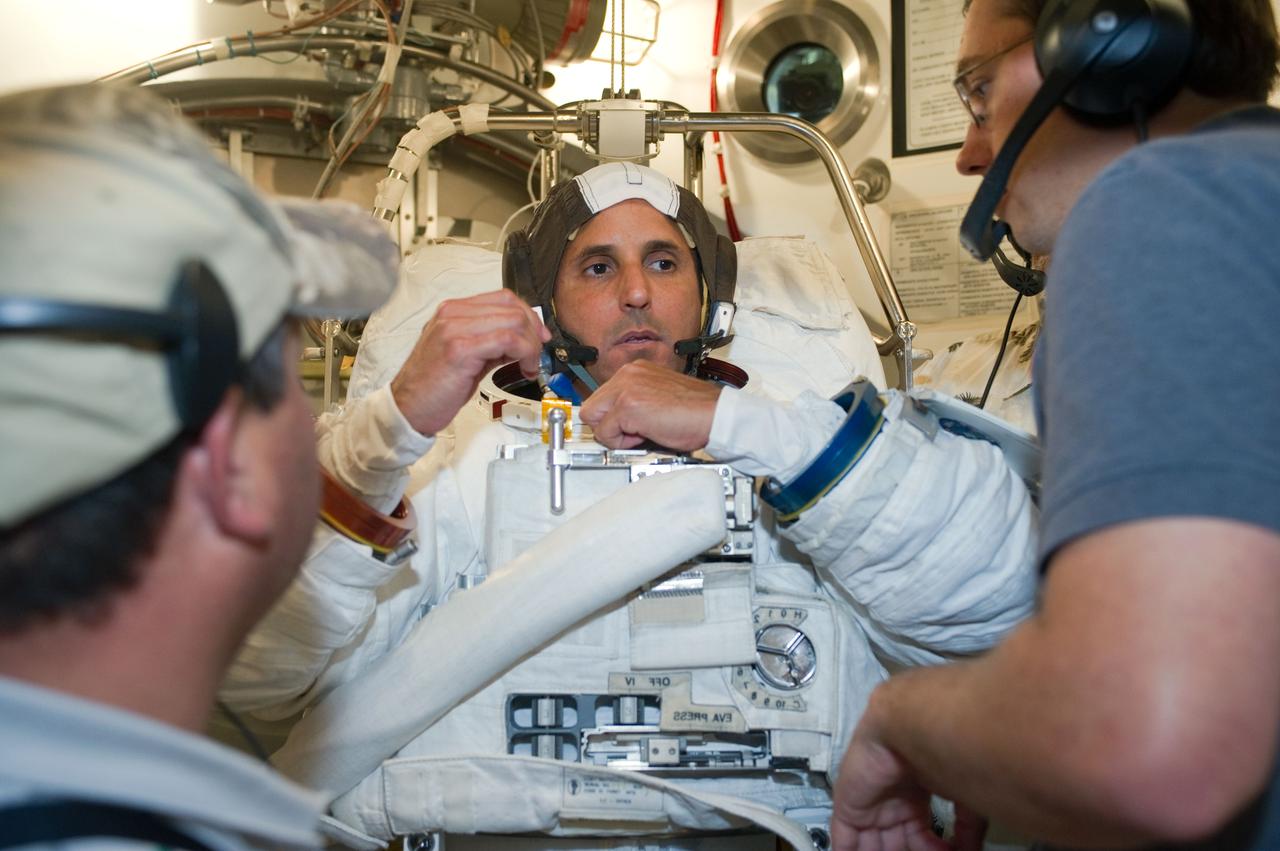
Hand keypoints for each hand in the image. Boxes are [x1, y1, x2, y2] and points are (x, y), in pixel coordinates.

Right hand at [390, 290, 549, 435]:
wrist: (407, 407)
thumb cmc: (431, 386)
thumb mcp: (465, 356)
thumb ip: (491, 343)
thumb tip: (522, 340)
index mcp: (452, 311)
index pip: (503, 298)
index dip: (529, 315)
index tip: (538, 336)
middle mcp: (452, 314)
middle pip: (511, 306)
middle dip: (534, 331)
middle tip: (537, 354)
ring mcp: (454, 328)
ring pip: (513, 320)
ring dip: (531, 345)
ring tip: (529, 365)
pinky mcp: (460, 349)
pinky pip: (507, 339)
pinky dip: (525, 353)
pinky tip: (524, 369)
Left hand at [579, 361, 720, 450]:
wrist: (715, 414)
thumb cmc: (697, 410)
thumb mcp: (660, 396)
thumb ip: (637, 401)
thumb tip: (619, 421)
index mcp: (636, 370)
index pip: (602, 396)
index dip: (611, 417)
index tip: (622, 428)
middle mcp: (628, 375)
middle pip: (592, 407)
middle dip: (608, 426)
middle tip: (633, 434)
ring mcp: (626, 389)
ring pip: (594, 419)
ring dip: (614, 434)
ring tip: (641, 434)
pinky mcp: (627, 406)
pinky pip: (606, 433)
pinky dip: (621, 443)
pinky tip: (645, 436)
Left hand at [831, 710, 984, 850]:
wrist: (911, 727)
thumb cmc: (941, 749)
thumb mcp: (964, 794)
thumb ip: (967, 826)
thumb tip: (971, 849)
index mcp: (913, 796)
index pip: (918, 834)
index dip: (931, 850)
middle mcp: (890, 800)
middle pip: (894, 842)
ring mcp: (868, 803)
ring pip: (870, 843)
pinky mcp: (848, 806)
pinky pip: (845, 839)